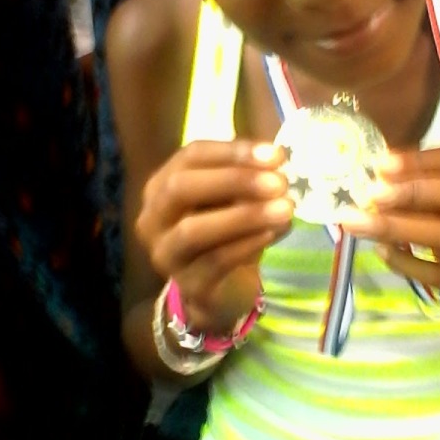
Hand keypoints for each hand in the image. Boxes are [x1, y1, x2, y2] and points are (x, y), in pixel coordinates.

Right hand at [136, 140, 292, 333]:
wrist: (223, 287)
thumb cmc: (227, 230)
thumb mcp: (235, 197)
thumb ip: (248, 176)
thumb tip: (275, 158)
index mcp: (161, 185)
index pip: (190, 156)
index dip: (232, 152)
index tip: (276, 155)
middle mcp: (153, 218)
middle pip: (180, 188)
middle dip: (233, 180)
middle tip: (279, 182)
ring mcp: (165, 254)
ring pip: (193, 230)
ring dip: (244, 216)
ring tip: (286, 209)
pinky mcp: (188, 285)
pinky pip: (214, 261)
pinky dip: (246, 244)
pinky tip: (272, 233)